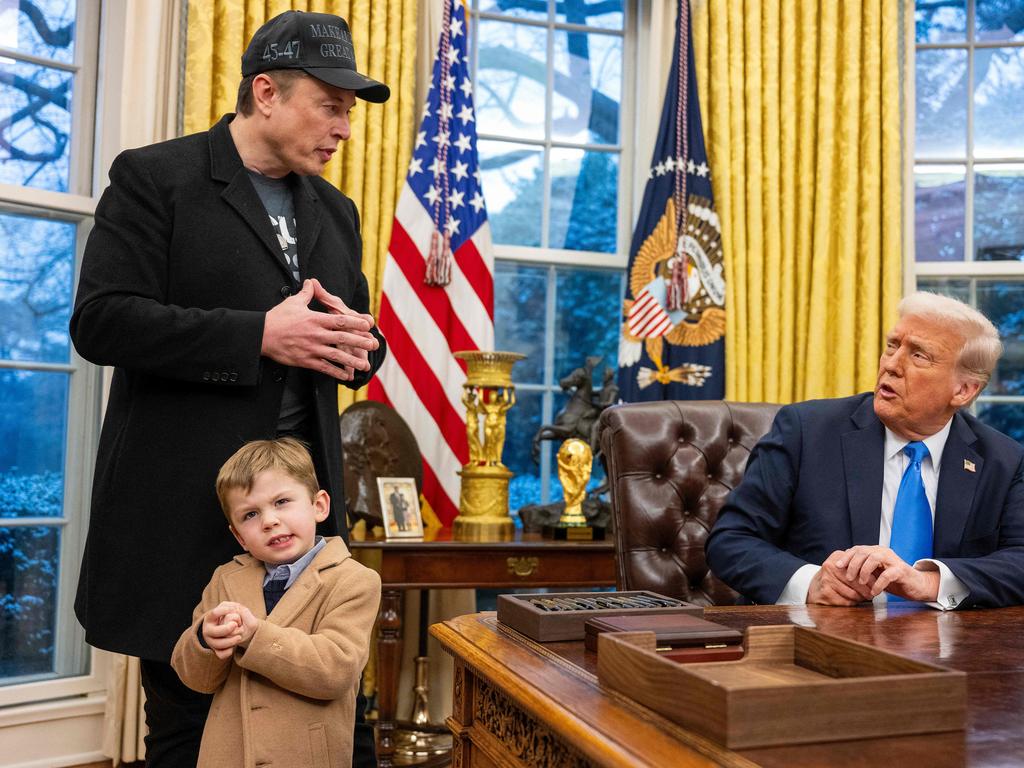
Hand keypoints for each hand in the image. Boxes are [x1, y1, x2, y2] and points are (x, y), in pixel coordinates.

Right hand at [202, 602, 259, 658]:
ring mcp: (211, 641)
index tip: (235, 609)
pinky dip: (228, 652)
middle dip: (226, 629)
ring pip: (218, 644)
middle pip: (215, 631)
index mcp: (210, 618)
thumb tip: (237, 611)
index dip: (224, 611)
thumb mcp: (234, 609)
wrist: (236, 630)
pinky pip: (221, 654)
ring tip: (239, 637)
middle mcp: (208, 630)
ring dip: (230, 641)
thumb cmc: (233, 617)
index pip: (214, 613)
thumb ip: (236, 608)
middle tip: (235, 625)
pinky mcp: (216, 650)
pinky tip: (233, 647)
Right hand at [261, 279, 378, 380]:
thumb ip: (307, 293)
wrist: (261, 335)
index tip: (369, 324)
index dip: (356, 322)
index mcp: (315, 319)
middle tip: (374, 344)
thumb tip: (311, 282)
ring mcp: (311, 349)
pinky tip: (346, 376)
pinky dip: (336, 372)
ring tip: (365, 364)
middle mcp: (316, 334)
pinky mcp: (305, 360)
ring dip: (352, 360)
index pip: (340, 320)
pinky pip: (324, 367)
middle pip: (342, 338)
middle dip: (360, 341)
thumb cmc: (277, 318)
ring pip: (336, 355)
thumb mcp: (293, 302)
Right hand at [807, 550, 875, 605]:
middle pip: (856, 581)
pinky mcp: (825, 592)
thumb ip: (857, 567)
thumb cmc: (834, 578)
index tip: (876, 585)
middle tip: (873, 594)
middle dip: (867, 590)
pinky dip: (852, 603)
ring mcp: (826, 579)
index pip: (858, 568)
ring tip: (864, 598)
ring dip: (861, 598)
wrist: (814, 587)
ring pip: (852, 593)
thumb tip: (878, 574)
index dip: (870, 578)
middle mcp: (830, 566)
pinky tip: (853, 602)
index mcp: (837, 557)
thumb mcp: (843, 567)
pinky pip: (846, 601)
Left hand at [836, 545, 939, 601]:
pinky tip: (874, 592)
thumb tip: (843, 569)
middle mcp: (884, 552)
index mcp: (876, 551)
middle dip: (853, 564)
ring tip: (861, 582)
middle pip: (863, 552)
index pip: (857, 549)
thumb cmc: (893, 580)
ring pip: (874, 559)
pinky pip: (887, 575)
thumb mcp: (874, 573)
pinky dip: (878, 584)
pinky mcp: (901, 571)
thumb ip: (862, 569)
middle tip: (849, 577)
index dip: (846, 557)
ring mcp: (893, 560)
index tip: (837, 566)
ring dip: (864, 571)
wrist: (916, 586)